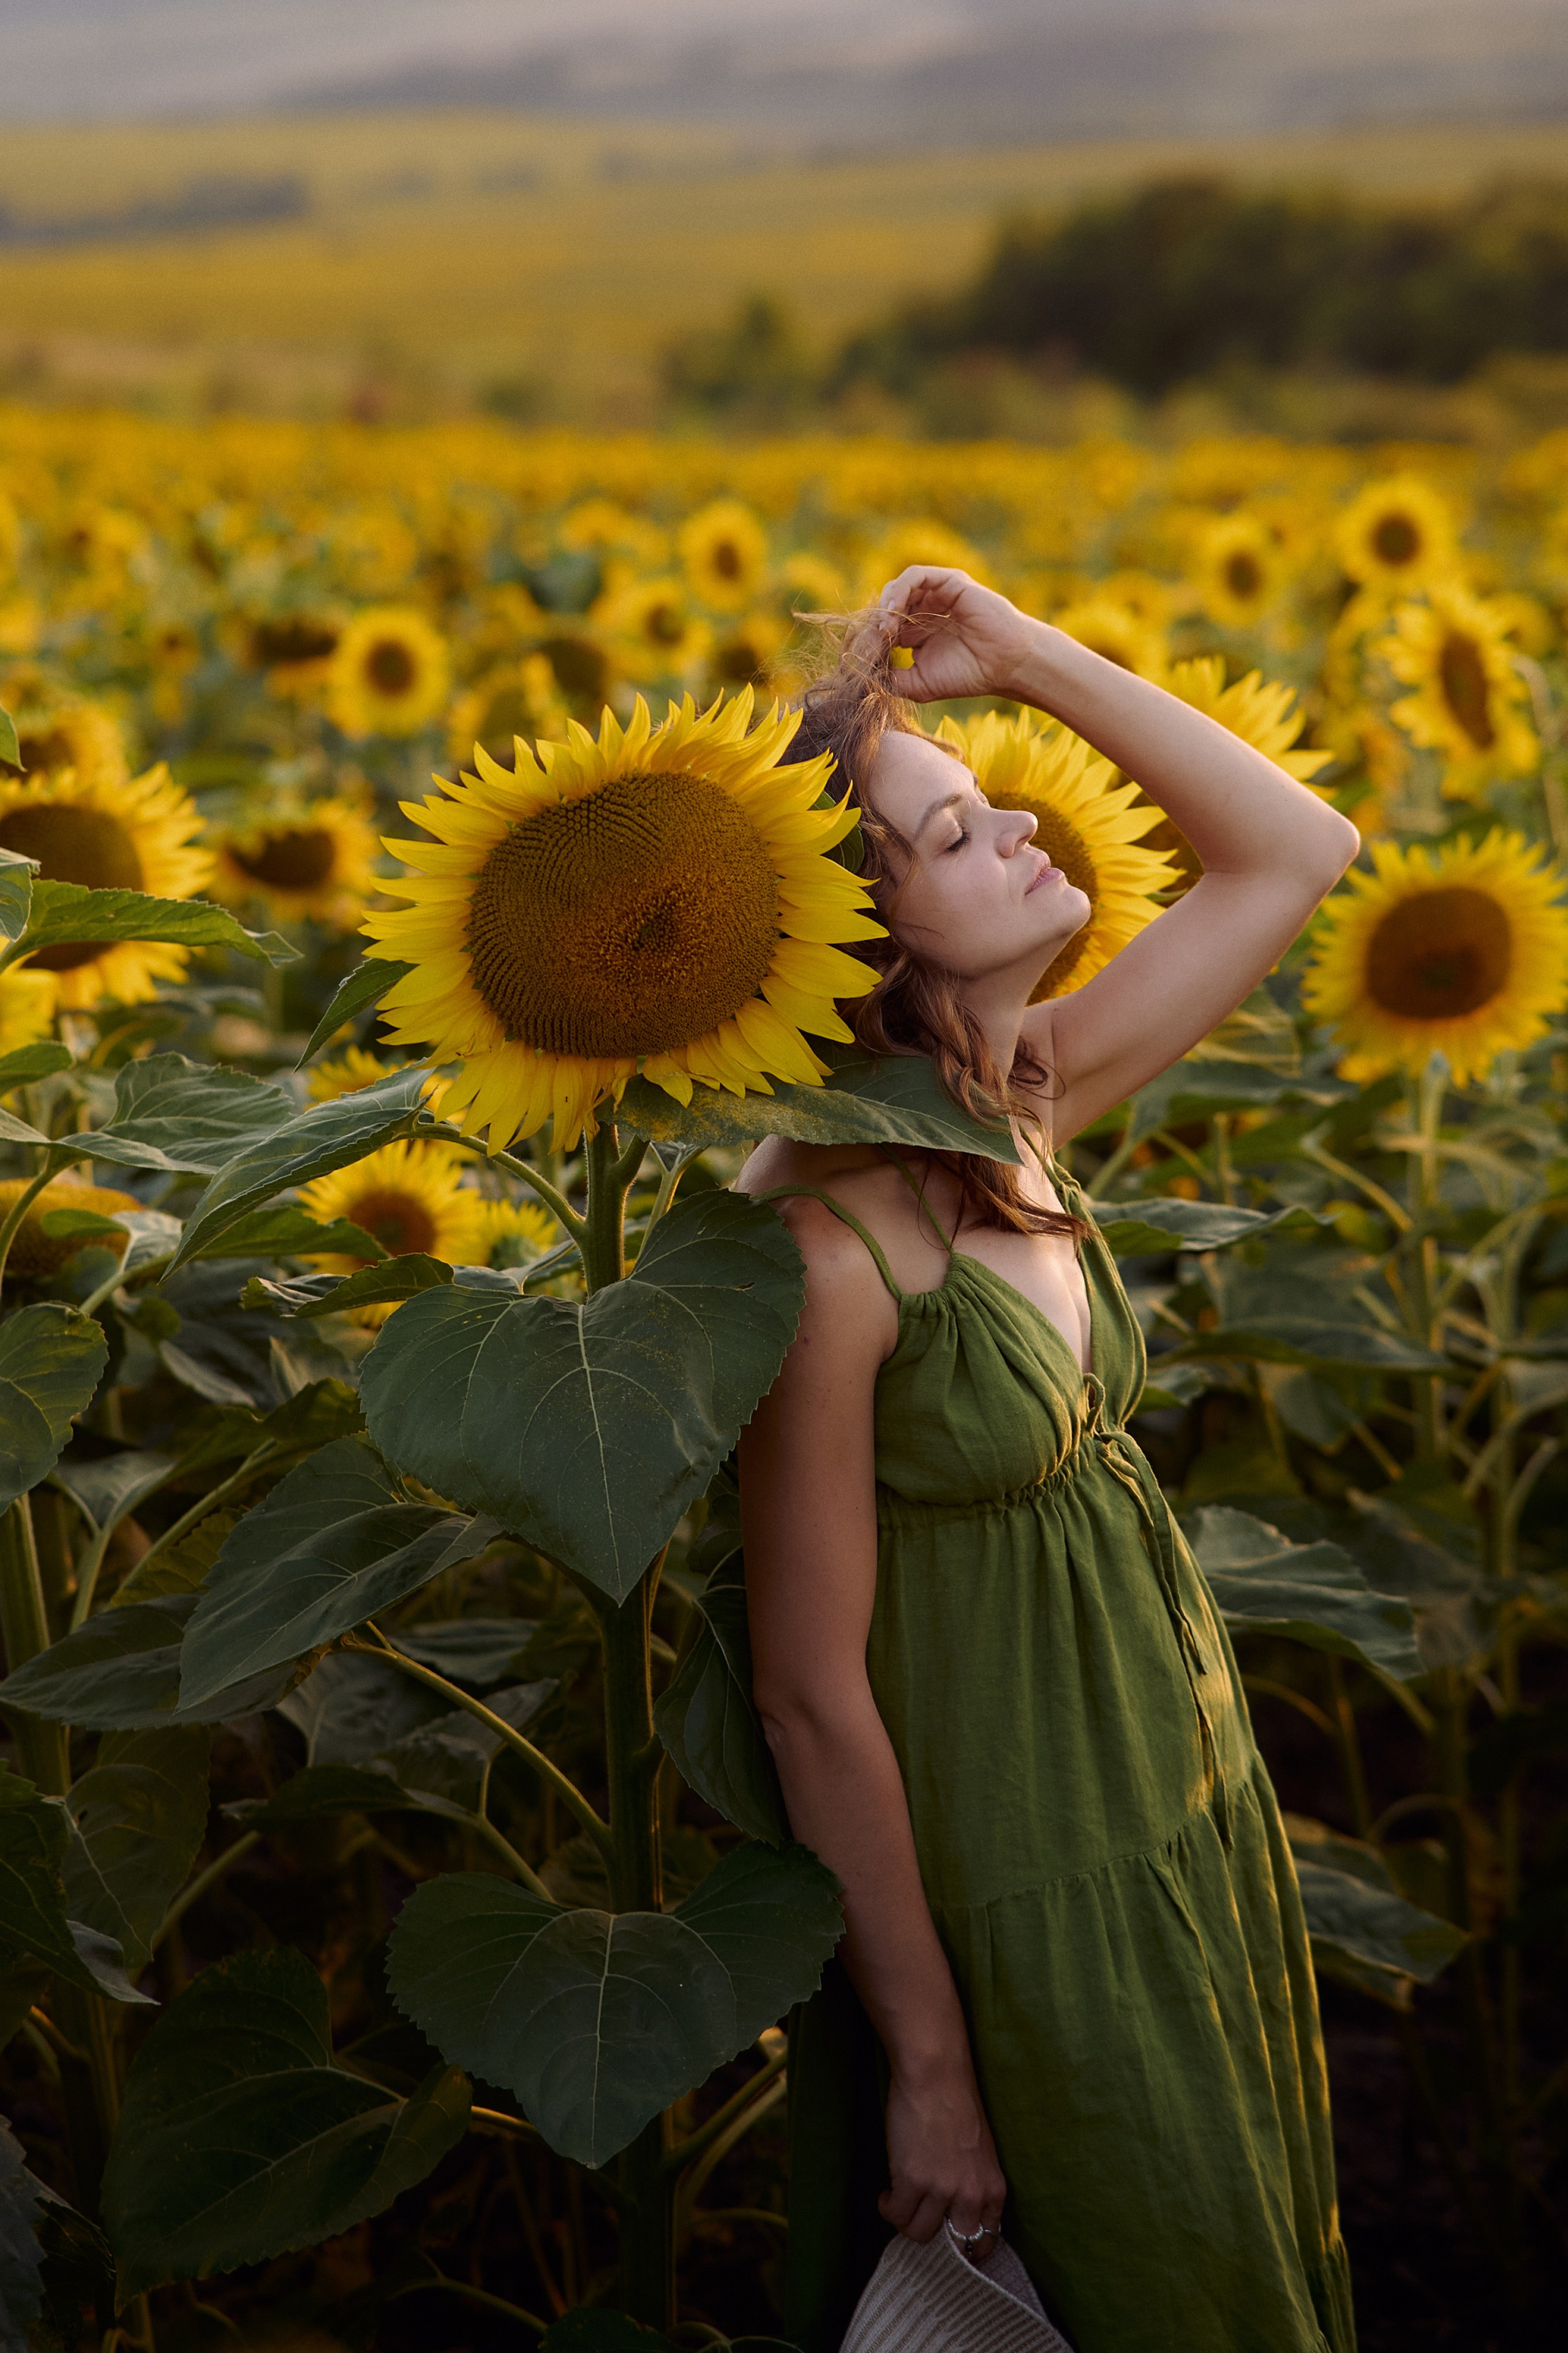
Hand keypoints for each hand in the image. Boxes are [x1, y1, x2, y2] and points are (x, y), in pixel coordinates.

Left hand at [874, 566, 1038, 704]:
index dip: (869, 640)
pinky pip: (914, 576)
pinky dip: (899, 591)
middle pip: (885, 607)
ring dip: (885, 608)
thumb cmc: (967, 676)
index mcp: (915, 632)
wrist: (1004, 666)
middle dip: (875, 624)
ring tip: (885, 630)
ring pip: (896, 589)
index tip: (864, 658)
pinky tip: (894, 613)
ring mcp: (936, 594)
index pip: (881, 627)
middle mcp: (923, 610)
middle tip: (874, 644)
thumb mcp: (918, 685)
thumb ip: (890, 679)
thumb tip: (861, 674)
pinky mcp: (948, 581)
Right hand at [879, 2056, 1007, 2257]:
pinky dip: (887, 2208)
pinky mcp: (913, 2181)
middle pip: (952, 2247)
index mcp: (993, 2189)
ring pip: (919, 2233)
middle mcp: (971, 2195)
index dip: (965, 2249)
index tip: (949, 2244)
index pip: (986, 2242)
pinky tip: (886, 2194)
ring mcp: (942, 2190)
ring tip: (899, 2200)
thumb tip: (952, 2216)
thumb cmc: (956, 2104)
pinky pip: (895, 2215)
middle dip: (934, 2239)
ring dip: (905, 2220)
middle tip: (919, 2220)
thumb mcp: (980, 2154)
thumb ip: (972, 2186)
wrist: (936, 2074)